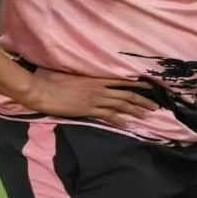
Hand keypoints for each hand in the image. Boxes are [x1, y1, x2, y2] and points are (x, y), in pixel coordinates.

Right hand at [16, 68, 159, 127]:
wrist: (41, 90)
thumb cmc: (51, 79)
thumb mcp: (70, 73)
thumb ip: (81, 75)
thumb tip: (84, 75)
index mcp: (95, 78)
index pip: (121, 80)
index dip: (136, 84)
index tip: (149, 87)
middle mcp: (99, 88)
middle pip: (126, 94)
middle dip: (142, 100)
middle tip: (155, 106)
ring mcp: (95, 99)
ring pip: (121, 104)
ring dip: (135, 110)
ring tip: (147, 115)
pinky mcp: (88, 110)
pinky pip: (108, 115)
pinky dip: (120, 119)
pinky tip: (128, 124)